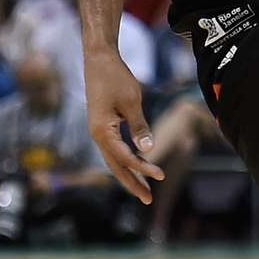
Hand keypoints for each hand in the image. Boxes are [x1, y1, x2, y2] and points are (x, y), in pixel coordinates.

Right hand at [84, 47, 161, 202]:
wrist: (98, 59)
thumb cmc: (115, 77)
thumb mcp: (132, 101)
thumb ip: (139, 126)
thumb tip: (148, 149)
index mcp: (102, 130)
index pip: (124, 157)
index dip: (143, 168)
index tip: (161, 175)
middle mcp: (97, 134)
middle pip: (114, 166)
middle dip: (132, 183)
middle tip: (148, 199)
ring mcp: (98, 130)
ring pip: (113, 159)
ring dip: (128, 174)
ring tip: (144, 188)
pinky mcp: (102, 125)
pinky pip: (113, 149)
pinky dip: (124, 160)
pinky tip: (136, 165)